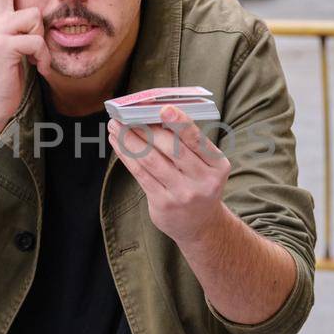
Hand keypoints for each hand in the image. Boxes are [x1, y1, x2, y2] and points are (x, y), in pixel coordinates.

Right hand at [0, 0, 51, 129]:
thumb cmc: (6, 75)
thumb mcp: (13, 46)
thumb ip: (19, 27)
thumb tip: (33, 15)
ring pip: (35, 17)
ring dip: (42, 41)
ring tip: (35, 58)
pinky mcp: (3, 45)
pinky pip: (35, 40)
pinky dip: (42, 57)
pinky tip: (35, 67)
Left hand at [108, 104, 230, 246]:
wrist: (200, 225)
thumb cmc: (199, 184)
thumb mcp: (207, 166)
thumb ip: (189, 144)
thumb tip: (155, 115)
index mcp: (217, 165)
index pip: (197, 140)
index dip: (180, 123)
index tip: (164, 109)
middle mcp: (203, 181)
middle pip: (171, 148)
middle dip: (146, 128)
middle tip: (127, 115)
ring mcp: (182, 194)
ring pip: (151, 160)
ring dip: (130, 140)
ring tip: (115, 127)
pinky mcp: (163, 204)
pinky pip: (141, 174)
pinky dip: (127, 156)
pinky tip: (118, 144)